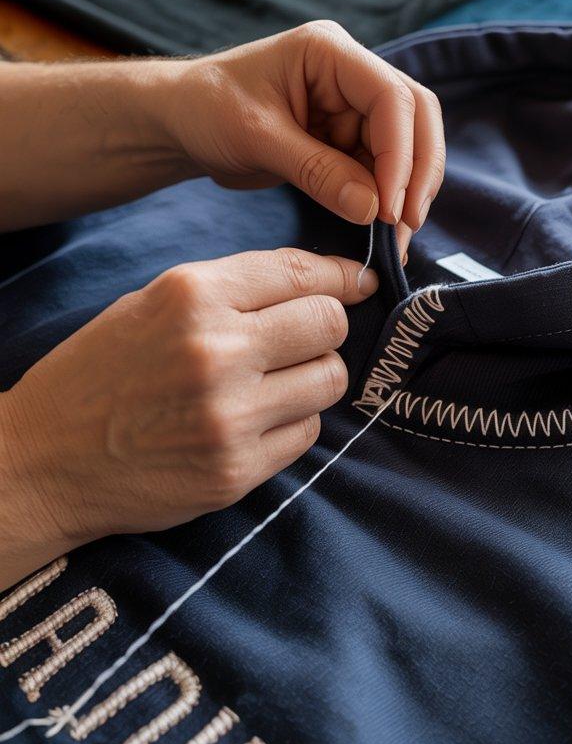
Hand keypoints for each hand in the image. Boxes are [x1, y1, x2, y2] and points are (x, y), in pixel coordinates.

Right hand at [0, 248, 373, 587]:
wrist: (41, 461)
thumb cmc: (103, 371)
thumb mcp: (156, 303)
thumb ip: (239, 289)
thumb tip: (332, 280)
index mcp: (191, 295)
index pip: (302, 272)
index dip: (342, 276)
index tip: (359, 282)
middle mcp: (216, 351)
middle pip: (330, 323)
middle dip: (327, 326)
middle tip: (304, 338)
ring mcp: (229, 416)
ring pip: (332, 379)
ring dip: (314, 377)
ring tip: (274, 382)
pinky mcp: (237, 471)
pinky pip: (309, 433)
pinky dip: (293, 423)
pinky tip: (255, 422)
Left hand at [160, 20, 445, 253]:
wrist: (182, 123)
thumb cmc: (205, 110)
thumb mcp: (256, 137)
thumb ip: (317, 171)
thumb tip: (374, 209)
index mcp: (330, 52)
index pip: (391, 97)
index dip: (400, 154)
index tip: (391, 207)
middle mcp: (352, 74)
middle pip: (416, 117)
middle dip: (418, 172)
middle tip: (408, 224)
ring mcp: (354, 106)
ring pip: (408, 147)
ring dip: (407, 193)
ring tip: (397, 240)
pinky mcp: (350, 138)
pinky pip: (384, 170)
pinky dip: (388, 201)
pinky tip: (385, 234)